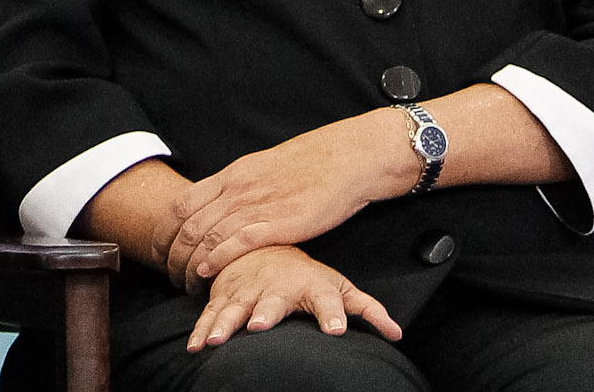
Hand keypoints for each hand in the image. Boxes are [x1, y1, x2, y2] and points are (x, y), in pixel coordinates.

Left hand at [166, 112, 413, 282]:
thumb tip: (219, 203)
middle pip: (188, 225)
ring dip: (190, 265)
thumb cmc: (309, 164)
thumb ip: (239, 186)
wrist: (346, 157)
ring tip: (184, 285)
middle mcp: (238, 188)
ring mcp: (257, 204)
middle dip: (172, 255)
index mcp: (232, 174)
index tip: (158, 251)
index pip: (182, 203)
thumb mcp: (264, 168)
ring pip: (207, 236)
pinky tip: (206, 272)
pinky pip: (238, 242)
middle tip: (168, 276)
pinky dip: (217, 258)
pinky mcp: (279, 222)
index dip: (164, 231)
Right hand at [185, 246, 399, 351]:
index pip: (327, 298)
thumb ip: (366, 309)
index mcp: (312, 284)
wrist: (263, 245)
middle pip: (273, 300)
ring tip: (218, 341)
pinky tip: (196, 347)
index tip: (337, 329)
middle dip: (266, 313)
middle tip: (261, 326)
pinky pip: (210, 313)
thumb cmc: (306, 276)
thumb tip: (397, 333)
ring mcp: (248, 289)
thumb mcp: (338, 287)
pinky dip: (201, 329)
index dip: (332, 313)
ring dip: (225, 323)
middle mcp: (278, 286)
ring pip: (235, 307)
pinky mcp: (224, 295)